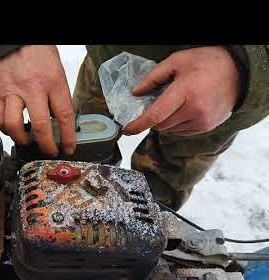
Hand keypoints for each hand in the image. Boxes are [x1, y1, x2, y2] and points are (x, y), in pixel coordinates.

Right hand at [0, 45, 75, 155]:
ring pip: (15, 126)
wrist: (15, 38)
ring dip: (23, 140)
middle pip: (41, 126)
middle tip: (50, 151)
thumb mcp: (57, 71)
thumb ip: (58, 95)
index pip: (64, 116)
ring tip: (29, 142)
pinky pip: (0, 119)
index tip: (69, 147)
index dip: (68, 137)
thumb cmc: (38, 52)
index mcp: (53, 81)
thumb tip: (61, 120)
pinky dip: (7, 130)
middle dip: (47, 145)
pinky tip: (13, 130)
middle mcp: (33, 88)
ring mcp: (13, 91)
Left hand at [123, 46, 240, 136]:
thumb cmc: (207, 63)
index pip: (155, 115)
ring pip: (169, 130)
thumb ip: (153, 77)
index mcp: (185, 92)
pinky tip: (184, 110)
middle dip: (153, 117)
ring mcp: (202, 121)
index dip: (138, 125)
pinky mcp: (206, 127)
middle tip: (158, 103)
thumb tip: (136, 92)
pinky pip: (181, 132)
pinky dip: (176, 124)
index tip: (126, 129)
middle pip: (160, 125)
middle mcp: (194, 110)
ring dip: (165, 121)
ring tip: (175, 103)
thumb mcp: (177, 61)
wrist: (239, 72)